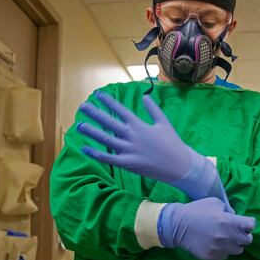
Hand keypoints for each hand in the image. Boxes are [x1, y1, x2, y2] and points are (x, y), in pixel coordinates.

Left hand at [77, 91, 231, 208]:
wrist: (179, 165)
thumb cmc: (173, 143)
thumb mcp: (164, 123)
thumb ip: (153, 109)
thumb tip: (144, 96)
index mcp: (140, 124)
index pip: (120, 110)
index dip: (108, 101)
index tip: (97, 94)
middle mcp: (132, 136)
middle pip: (109, 122)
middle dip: (95, 113)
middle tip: (82, 107)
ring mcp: (129, 150)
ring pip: (105, 139)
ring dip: (91, 132)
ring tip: (79, 125)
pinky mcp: (128, 163)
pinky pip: (108, 158)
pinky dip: (96, 154)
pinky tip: (85, 148)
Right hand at [158, 198, 254, 259]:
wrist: (178, 225)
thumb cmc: (197, 210)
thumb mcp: (215, 202)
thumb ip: (228, 210)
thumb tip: (235, 218)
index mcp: (229, 222)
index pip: (251, 225)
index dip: (247, 223)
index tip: (242, 223)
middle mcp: (228, 237)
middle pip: (248, 240)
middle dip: (243, 235)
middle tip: (234, 231)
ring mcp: (220, 249)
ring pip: (238, 250)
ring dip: (234, 244)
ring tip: (225, 239)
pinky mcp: (213, 257)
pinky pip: (225, 256)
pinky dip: (223, 251)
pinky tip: (215, 244)